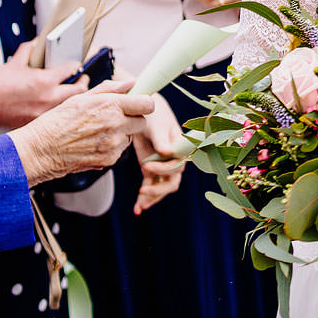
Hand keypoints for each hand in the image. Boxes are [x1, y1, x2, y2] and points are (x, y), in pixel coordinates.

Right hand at [0, 42, 85, 127]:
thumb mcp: (14, 63)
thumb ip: (29, 50)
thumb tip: (37, 43)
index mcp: (44, 81)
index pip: (72, 69)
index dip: (78, 64)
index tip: (80, 63)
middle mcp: (48, 98)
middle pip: (79, 90)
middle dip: (83, 83)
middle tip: (83, 78)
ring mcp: (44, 113)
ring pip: (70, 105)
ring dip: (74, 97)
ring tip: (72, 91)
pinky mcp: (37, 123)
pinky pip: (56, 116)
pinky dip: (59, 109)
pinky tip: (57, 105)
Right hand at [8, 79, 154, 184]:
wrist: (39, 150)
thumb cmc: (56, 123)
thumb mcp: (80, 98)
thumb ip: (110, 89)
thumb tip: (130, 83)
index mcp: (110, 105)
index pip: (147, 104)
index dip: (143, 104)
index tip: (137, 104)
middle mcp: (115, 125)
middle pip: (142, 122)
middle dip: (132, 119)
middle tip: (115, 118)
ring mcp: (113, 144)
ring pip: (130, 137)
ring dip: (121, 134)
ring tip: (97, 131)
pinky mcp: (109, 160)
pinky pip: (119, 151)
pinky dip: (111, 147)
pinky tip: (93, 143)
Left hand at [131, 95, 186, 213]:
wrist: (142, 109)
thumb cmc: (153, 113)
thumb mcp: (157, 124)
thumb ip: (162, 139)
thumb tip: (166, 153)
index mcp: (181, 148)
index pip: (178, 166)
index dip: (164, 169)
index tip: (147, 165)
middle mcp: (174, 158)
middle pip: (172, 181)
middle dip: (159, 189)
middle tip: (143, 190)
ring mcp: (162, 164)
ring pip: (161, 187)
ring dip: (152, 197)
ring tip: (139, 206)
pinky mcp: (150, 167)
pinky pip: (150, 184)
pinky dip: (145, 197)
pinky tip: (137, 208)